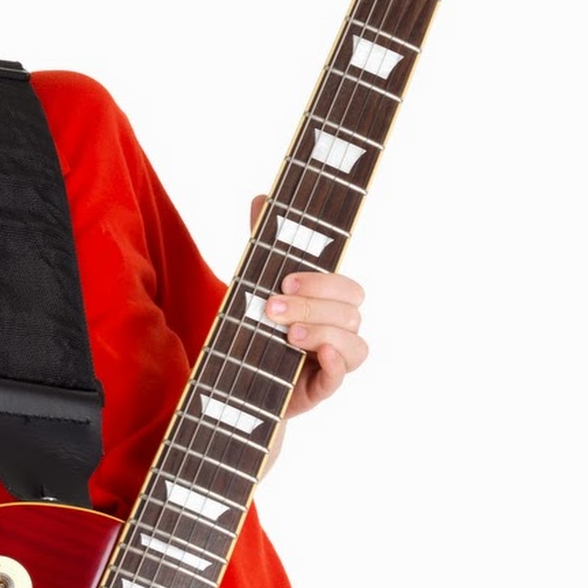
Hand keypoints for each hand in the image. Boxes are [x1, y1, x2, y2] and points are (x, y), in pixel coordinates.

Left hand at [248, 194, 369, 418]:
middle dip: (311, 306)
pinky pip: (341, 377)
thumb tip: (261, 198)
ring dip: (321, 333)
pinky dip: (336, 364)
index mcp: (328, 305)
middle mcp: (337, 332)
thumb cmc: (255, 331)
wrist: (233, 382)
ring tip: (286, 335)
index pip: (348, 288)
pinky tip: (320, 355)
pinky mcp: (319, 389)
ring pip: (354, 344)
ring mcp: (331, 362)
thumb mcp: (255, 286)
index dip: (323, 282)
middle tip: (271, 308)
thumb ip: (264, 247)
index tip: (285, 281)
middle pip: (350, 313)